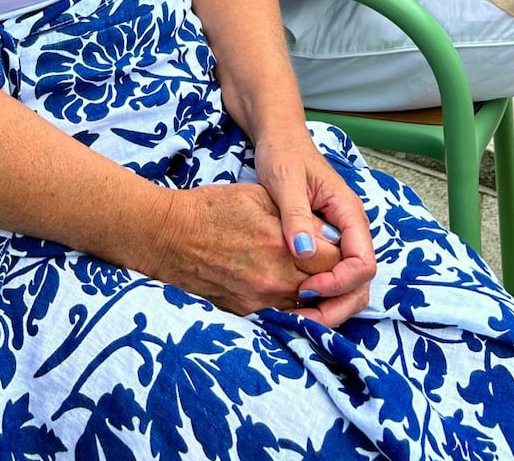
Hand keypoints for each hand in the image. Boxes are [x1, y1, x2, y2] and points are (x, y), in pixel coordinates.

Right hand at [146, 180, 347, 316]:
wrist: (169, 235)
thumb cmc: (212, 208)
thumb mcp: (260, 197)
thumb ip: (297, 217)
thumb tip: (324, 233)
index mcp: (283, 247)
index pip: (336, 261)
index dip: (343, 254)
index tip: (339, 245)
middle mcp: (276, 280)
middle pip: (325, 289)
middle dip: (335, 278)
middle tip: (336, 266)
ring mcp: (260, 300)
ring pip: (306, 308)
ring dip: (317, 295)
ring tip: (319, 280)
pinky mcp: (245, 312)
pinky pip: (281, 315)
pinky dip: (293, 305)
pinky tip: (292, 290)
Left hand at [252, 128, 375, 325]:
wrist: (280, 137)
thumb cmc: (283, 152)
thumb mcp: (284, 181)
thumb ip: (295, 216)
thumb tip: (303, 252)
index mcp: (348, 211)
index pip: (363, 262)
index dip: (339, 282)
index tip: (305, 288)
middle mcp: (351, 226)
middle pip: (361, 281)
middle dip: (338, 304)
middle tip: (304, 318)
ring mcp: (341, 234)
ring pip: (350, 281)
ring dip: (330, 303)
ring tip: (298, 315)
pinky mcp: (327, 238)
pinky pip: (333, 272)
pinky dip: (320, 291)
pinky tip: (295, 299)